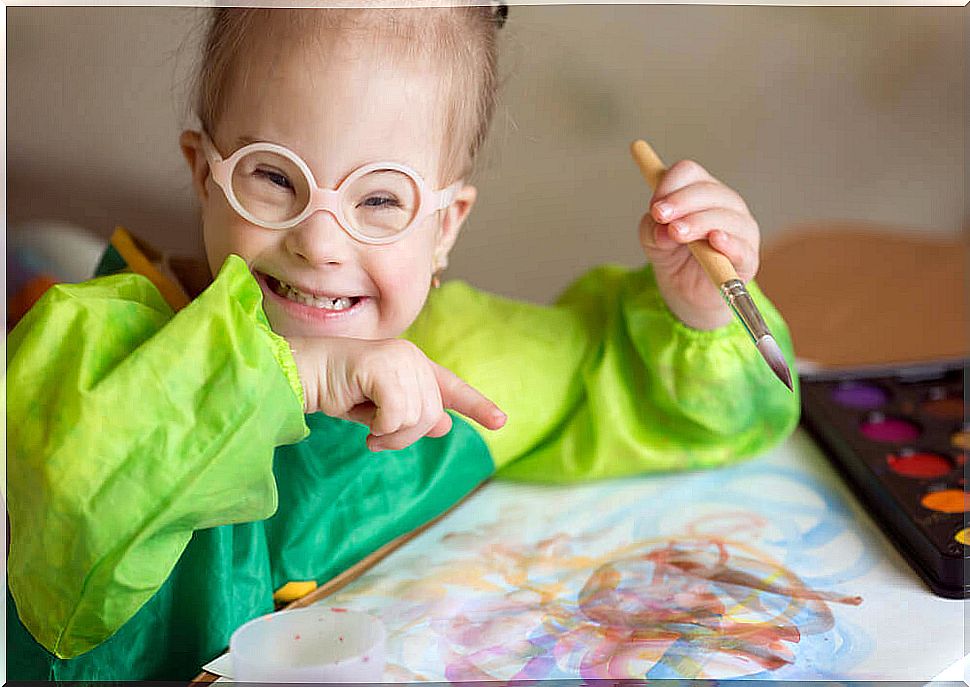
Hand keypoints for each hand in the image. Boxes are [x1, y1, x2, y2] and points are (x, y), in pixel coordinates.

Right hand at [288, 336, 505, 451]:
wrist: (303, 375)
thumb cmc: (337, 389)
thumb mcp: (379, 410)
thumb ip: (410, 415)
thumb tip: (445, 424)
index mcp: (414, 365)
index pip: (451, 387)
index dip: (476, 405)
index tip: (500, 421)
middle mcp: (412, 357)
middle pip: (431, 415)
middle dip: (405, 436)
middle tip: (376, 436)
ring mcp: (400, 359)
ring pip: (416, 418)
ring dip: (391, 436)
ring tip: (369, 430)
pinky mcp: (383, 366)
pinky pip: (397, 415)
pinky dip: (380, 428)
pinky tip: (363, 422)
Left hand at [638, 159, 760, 329]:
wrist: (688, 293)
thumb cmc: (674, 257)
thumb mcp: (654, 241)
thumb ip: (653, 230)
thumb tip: (663, 230)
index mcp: (701, 192)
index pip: (689, 172)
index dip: (668, 185)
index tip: (653, 206)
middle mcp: (726, 204)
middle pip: (706, 191)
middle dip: (680, 202)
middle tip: (660, 216)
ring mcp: (741, 229)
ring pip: (724, 216)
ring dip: (698, 222)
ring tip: (676, 233)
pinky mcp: (748, 258)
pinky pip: (742, 247)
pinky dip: (729, 243)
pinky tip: (715, 240)